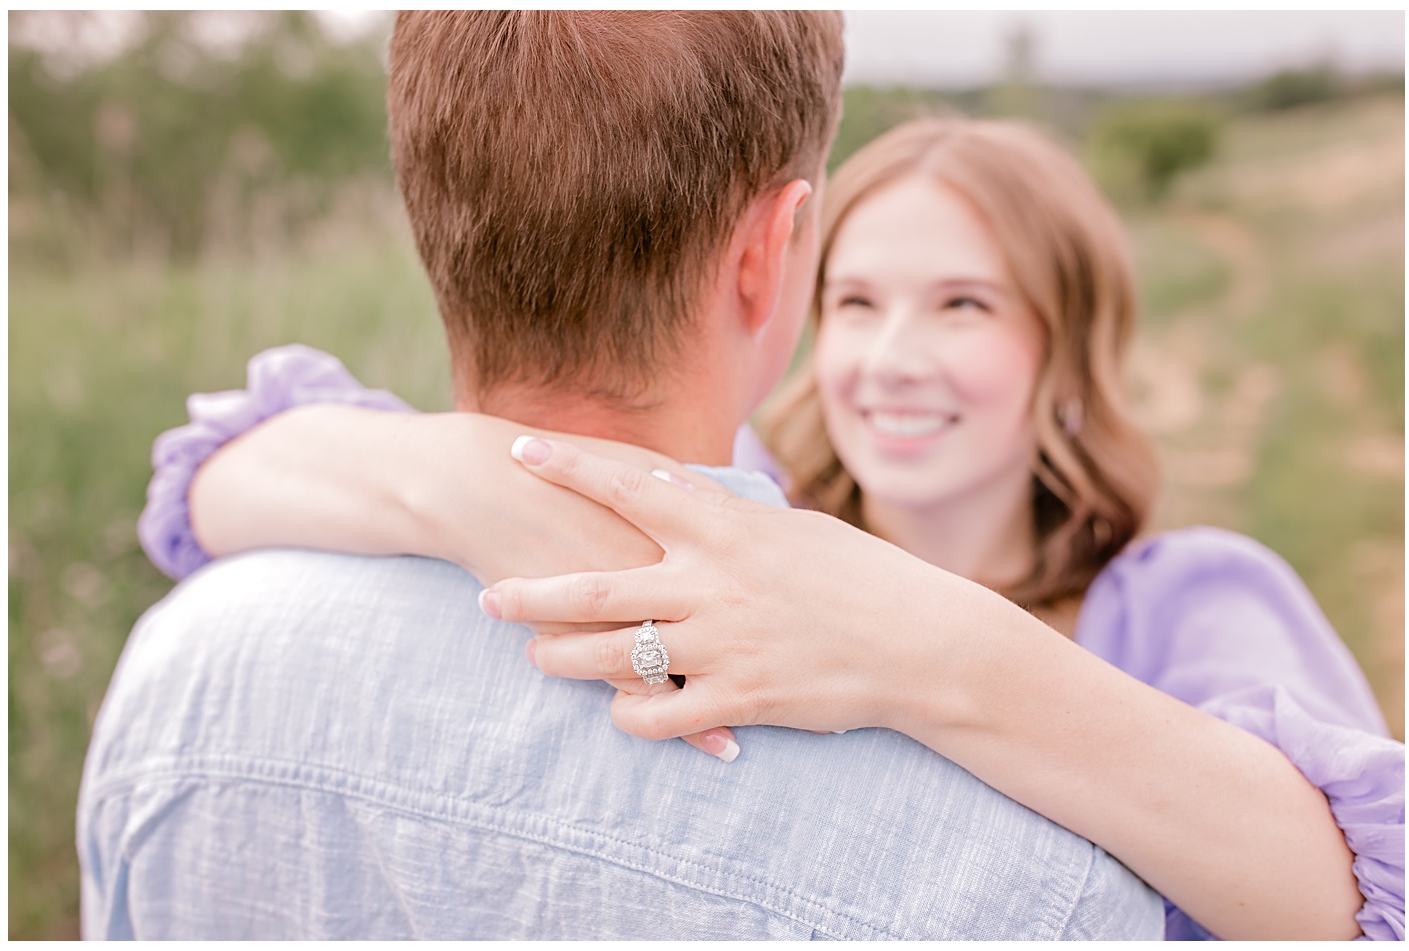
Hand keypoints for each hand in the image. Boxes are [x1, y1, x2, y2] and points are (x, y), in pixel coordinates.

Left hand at [481, 437, 1012, 740]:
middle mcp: (710, 585)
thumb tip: (663, 484)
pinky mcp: (738, 699)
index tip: (517, 450)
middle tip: (488, 595)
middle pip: (594, 588)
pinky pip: (659, 715)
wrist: (920, 643)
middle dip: (532, 593)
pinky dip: (630, 716)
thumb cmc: (855, 575)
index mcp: (722, 530)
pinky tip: (618, 712)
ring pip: (613, 656)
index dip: (567, 468)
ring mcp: (720, 645)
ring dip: (563, 659)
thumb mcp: (784, 529)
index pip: (626, 488)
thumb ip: (716, 511)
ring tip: (536, 656)